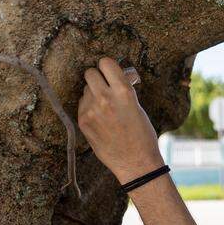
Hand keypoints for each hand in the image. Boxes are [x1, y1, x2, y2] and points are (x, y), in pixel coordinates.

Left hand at [77, 57, 163, 182]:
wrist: (135, 162)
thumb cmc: (142, 134)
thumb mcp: (138, 107)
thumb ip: (124, 89)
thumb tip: (119, 75)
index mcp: (123, 91)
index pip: (106, 62)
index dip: (108, 67)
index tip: (111, 72)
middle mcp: (105, 98)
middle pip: (90, 72)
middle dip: (98, 77)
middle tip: (105, 86)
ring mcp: (91, 110)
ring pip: (85, 89)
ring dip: (93, 93)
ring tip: (105, 107)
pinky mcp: (83, 121)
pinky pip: (82, 104)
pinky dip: (89, 107)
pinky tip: (100, 119)